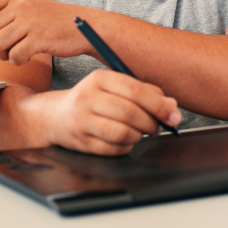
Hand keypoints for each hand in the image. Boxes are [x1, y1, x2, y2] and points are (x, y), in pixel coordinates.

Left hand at [0, 0, 94, 64]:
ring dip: (4, 56)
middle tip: (6, 52)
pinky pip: (15, 56)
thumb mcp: (27, 14)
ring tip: (17, 54)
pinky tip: (28, 58)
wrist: (86, 25)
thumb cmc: (54, 22)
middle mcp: (19, 7)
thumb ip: (1, 19)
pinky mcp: (38, 37)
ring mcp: (29, 21)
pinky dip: (18, 61)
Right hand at [45, 69, 181, 155]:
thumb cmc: (91, 100)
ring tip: (140, 132)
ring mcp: (82, 121)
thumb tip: (171, 105)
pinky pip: (114, 149)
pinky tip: (125, 140)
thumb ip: (143, 91)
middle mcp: (88, 97)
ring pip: (124, 133)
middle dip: (152, 123)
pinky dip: (126, 147)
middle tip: (158, 126)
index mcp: (99, 78)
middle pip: (131, 113)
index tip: (173, 114)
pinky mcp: (81, 142)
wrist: (55, 116)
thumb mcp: (113, 87)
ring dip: (139, 136)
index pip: (135, 90)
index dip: (159, 104)